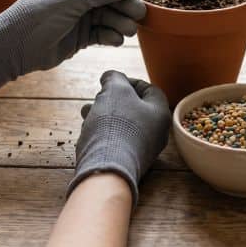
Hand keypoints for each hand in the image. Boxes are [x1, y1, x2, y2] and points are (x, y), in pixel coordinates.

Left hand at [0, 0, 156, 91]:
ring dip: (123, 21)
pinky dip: (112, 35)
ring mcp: (82, 13)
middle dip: (128, 2)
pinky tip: (114, 40)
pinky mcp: (82, 35)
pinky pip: (105, 31)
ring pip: (113, 13)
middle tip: (138, 13)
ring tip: (127, 31)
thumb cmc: (37, 16)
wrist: (14, 48)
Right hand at [67, 70, 170, 207]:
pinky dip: (103, 132)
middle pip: (134, 107)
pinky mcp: (127, 162)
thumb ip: (114, 78)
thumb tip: (112, 77)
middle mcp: (156, 132)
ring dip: (103, 114)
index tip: (111, 82)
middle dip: (112, 99)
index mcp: (160, 113)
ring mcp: (142, 150)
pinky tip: (87, 130)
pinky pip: (116, 141)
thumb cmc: (115, 124)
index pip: (150, 89)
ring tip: (85, 111)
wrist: (107, 169)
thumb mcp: (114, 90)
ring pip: (123, 124)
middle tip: (97, 96)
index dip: (129, 81)